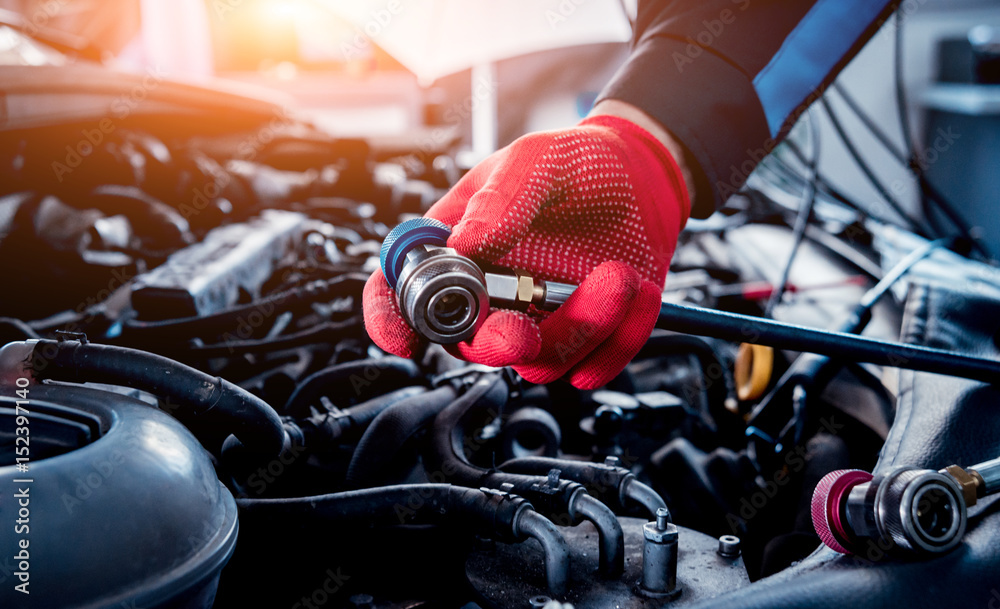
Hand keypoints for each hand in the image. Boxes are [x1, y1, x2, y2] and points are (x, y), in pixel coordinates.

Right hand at [364, 111, 689, 388]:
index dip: (390, 320)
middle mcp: (491, 295)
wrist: (642, 176)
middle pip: (472, 345)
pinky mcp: (587, 336)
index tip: (404, 339)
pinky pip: (597, 363)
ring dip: (583, 327)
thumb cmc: (575, 163)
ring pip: (541, 361)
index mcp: (457, 249)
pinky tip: (639, 291)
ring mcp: (538, 320)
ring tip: (620, 275)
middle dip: (497, 344)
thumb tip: (465, 243)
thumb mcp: (535, 160)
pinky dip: (622, 337)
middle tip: (523, 331)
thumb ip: (501, 199)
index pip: (401, 291)